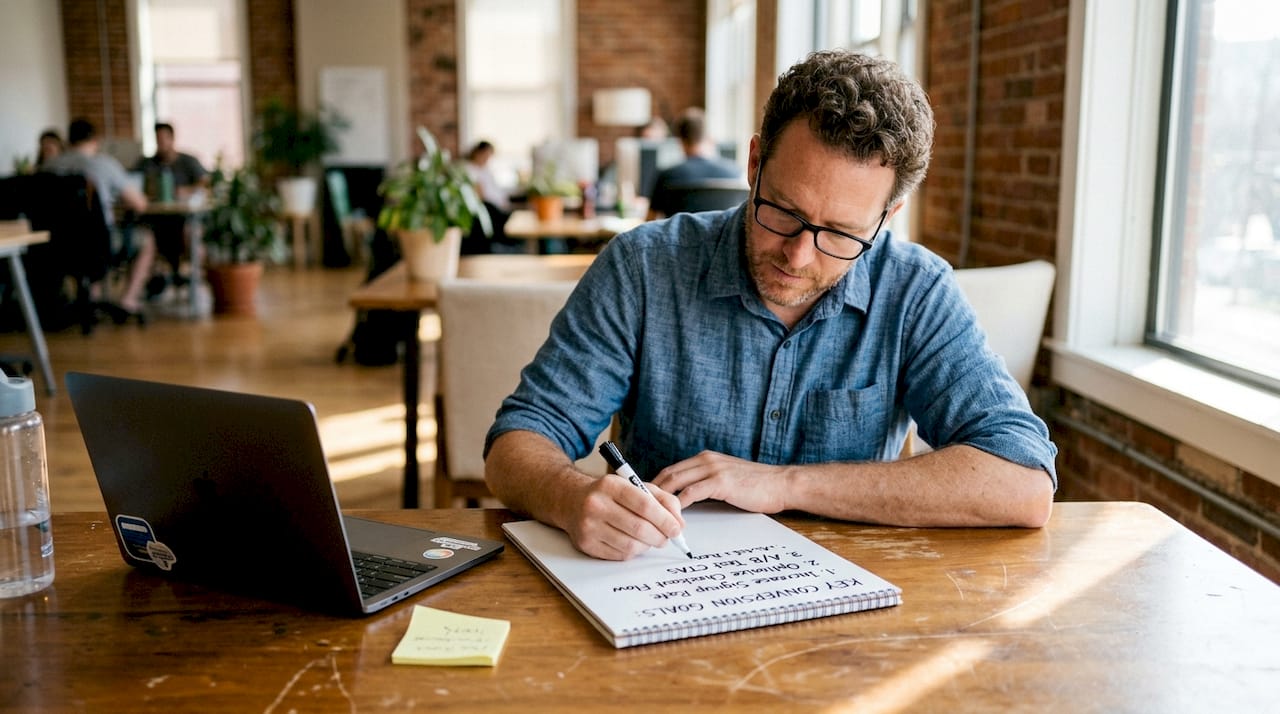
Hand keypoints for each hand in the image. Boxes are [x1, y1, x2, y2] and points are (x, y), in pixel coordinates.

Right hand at [561, 474, 685, 560]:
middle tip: (667, 538)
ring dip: (648, 545)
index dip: (665, 519)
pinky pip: (619, 555)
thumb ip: (662, 499)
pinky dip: (633, 551)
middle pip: (639, 528)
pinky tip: (633, 542)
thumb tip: (680, 524)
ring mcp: (588, 526)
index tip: (677, 529)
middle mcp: (596, 504)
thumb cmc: (610, 494)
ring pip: (631, 545)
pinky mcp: (586, 544)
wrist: (572, 501)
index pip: (644, 504)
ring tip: (651, 539)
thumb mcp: (635, 486)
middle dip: (660, 536)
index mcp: (611, 485)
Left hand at [652, 451, 790, 513]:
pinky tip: (675, 518)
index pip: (672, 469)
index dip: (656, 483)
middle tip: (641, 509)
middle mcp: (706, 460)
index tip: (645, 499)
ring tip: (653, 515)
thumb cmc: (756, 485)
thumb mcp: (726, 477)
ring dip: (662, 500)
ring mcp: (713, 469)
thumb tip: (686, 499)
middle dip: (652, 491)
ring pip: (676, 482)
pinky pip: (691, 494)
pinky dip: (679, 506)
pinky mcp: (720, 482)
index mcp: (706, 458)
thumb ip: (707, 482)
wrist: (781, 484)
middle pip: (668, 474)